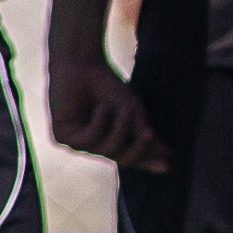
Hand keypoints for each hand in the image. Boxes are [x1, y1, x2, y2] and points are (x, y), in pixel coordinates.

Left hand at [47, 47, 167, 171]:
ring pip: (106, 150)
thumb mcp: (132, 111)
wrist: (82, 66)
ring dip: (120, 129)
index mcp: (113, 139)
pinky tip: (100, 107)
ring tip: (124, 108)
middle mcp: (96, 145)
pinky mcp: (63, 137)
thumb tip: (167, 152)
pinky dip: (99, 123)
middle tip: (151, 135)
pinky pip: (88, 141)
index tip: (169, 166)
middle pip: (122, 159)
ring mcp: (79, 143)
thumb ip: (143, 132)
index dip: (150, 163)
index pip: (133, 156)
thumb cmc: (107, 86)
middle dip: (138, 149)